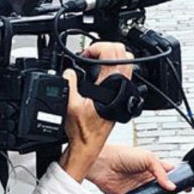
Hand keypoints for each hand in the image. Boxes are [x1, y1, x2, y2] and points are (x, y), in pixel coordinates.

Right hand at [60, 42, 132, 182]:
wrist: (88, 145)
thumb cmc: (81, 131)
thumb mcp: (69, 104)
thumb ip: (68, 83)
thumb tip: (69, 71)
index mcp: (110, 85)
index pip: (112, 52)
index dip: (96, 48)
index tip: (85, 55)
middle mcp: (121, 86)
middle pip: (122, 52)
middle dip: (103, 48)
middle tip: (89, 57)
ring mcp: (123, 90)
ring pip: (125, 61)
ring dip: (109, 57)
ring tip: (93, 63)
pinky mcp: (121, 95)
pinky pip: (122, 73)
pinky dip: (112, 67)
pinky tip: (98, 74)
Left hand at [87, 144, 177, 193]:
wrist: (104, 164)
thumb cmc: (123, 155)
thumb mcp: (148, 158)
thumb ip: (161, 172)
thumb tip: (171, 186)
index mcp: (155, 169)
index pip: (172, 177)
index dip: (179, 183)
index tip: (185, 189)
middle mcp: (149, 180)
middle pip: (167, 193)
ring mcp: (141, 191)